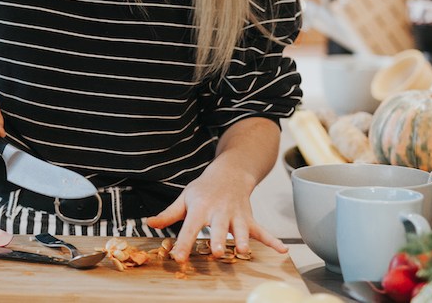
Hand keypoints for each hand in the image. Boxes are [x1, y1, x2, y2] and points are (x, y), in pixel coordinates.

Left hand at [146, 162, 286, 262]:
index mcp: (200, 209)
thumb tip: (149, 223)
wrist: (229, 173)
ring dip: (243, 239)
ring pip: (241, 229)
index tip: (178, 258)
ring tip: (243, 251)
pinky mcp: (249, 218)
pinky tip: (282, 251)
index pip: (189, 228)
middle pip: (218, 228)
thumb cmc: (204, 190)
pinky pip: (262, 230)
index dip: (183, 243)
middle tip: (216, 252)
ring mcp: (236, 215)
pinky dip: (273, 240)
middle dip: (218, 240)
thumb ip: (168, 214)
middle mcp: (219, 212)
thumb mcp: (184, 198)